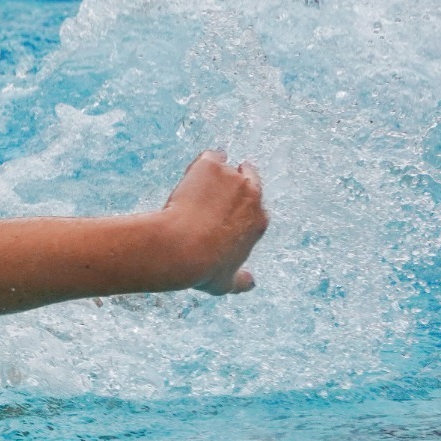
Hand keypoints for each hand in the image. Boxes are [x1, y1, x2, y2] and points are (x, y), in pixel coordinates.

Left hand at [160, 150, 267, 294]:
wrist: (181, 247)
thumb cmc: (203, 268)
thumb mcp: (225, 282)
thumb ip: (240, 281)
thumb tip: (250, 283)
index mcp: (259, 221)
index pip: (255, 205)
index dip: (240, 205)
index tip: (225, 210)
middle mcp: (252, 195)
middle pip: (249, 176)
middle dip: (237, 177)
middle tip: (218, 184)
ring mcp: (231, 178)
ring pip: (225, 165)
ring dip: (214, 171)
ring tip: (195, 182)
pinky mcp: (211, 166)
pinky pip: (209, 157)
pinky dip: (199, 163)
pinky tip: (190, 172)